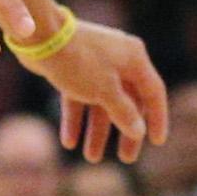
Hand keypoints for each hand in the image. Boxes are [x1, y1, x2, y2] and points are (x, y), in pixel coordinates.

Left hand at [29, 19, 169, 162]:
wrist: (39, 36)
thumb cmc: (78, 61)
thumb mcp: (105, 91)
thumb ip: (124, 113)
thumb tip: (139, 132)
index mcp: (135, 59)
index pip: (154, 94)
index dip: (157, 119)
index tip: (156, 143)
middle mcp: (120, 60)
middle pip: (128, 102)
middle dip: (124, 132)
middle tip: (126, 159)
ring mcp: (96, 64)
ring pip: (102, 103)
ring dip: (97, 130)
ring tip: (90, 157)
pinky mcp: (73, 69)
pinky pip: (80, 97)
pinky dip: (76, 118)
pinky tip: (69, 142)